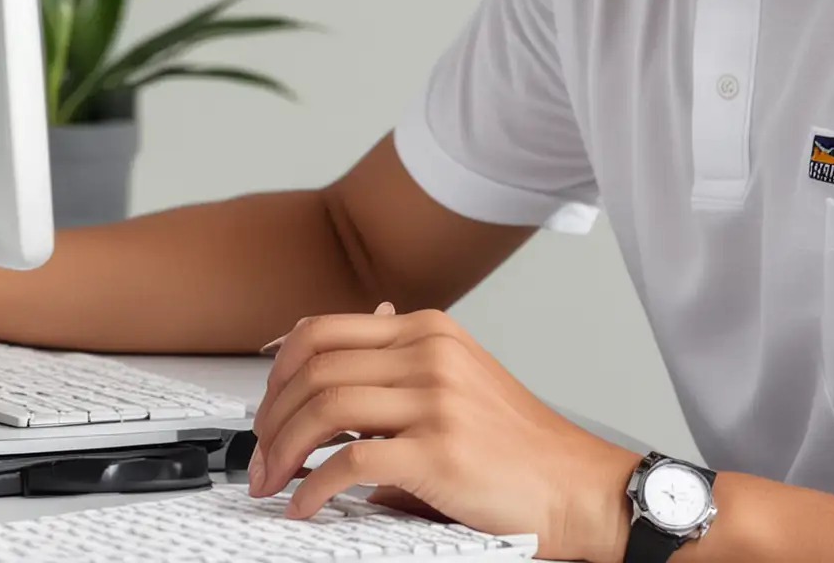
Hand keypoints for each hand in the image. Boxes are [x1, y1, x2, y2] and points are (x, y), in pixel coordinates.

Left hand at [249, 303, 640, 561]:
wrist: (574, 482)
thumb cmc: (516, 441)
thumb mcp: (459, 377)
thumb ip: (400, 366)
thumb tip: (334, 362)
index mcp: (430, 329)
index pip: (325, 329)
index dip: (279, 370)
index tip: (266, 407)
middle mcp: (430, 352)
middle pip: (315, 366)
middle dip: (271, 416)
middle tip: (259, 457)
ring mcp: (436, 399)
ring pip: (324, 406)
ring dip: (282, 451)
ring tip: (272, 481)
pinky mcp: (438, 451)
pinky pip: (349, 463)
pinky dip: (313, 488)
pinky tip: (307, 505)